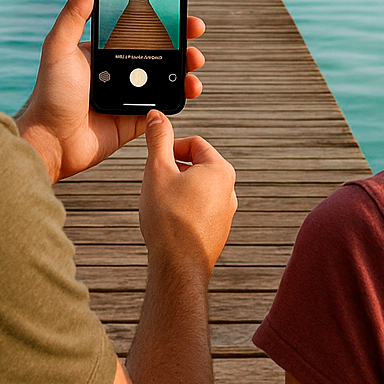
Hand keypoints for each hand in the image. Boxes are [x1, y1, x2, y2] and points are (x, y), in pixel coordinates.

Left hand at [16, 0, 206, 182]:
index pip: (138, 26)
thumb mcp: (58, 48)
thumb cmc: (50, 94)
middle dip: (182, 38)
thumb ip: (74, 14)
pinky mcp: (139, 117)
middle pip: (160, 48)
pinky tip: (189, 88)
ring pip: (168, 75)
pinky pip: (166, 104)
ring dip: (186, 65)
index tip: (179, 6)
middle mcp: (121, 69)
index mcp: (105, 50)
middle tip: (195, 31)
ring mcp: (132, 93)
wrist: (53, 141)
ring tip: (194, 62)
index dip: (160, 16)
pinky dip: (182, 95)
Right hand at [139, 111, 235, 272]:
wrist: (178, 266)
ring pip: (197, 189)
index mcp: (220, 170)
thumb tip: (157, 116)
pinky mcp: (219, 231)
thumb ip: (158, 139)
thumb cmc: (168, 219)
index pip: (194, 143)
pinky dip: (183, 209)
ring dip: (177, 190)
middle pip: (196, 165)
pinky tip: (168, 222)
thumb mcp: (157, 170)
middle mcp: (230, 190)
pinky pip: (200, 209)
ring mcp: (227, 212)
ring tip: (160, 204)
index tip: (154, 160)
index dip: (170, 147)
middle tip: (154, 183)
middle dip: (173, 170)